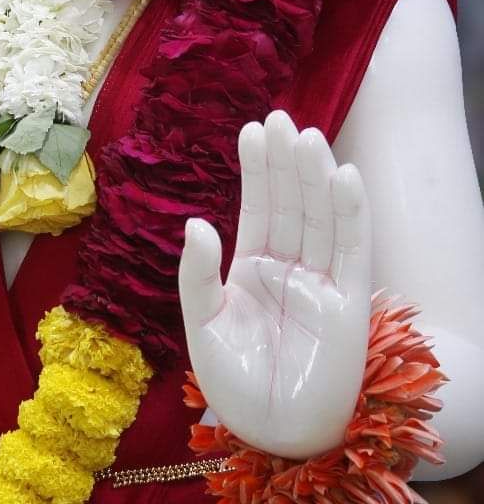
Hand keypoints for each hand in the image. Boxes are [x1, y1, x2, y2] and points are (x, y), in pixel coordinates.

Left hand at [179, 110, 370, 458]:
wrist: (271, 432)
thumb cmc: (234, 382)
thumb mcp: (202, 323)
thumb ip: (197, 273)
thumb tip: (196, 221)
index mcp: (253, 266)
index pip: (259, 207)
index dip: (257, 169)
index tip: (251, 128)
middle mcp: (289, 266)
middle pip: (291, 203)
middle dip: (285, 161)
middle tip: (279, 117)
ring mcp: (320, 281)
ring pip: (320, 217)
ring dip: (314, 176)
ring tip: (305, 135)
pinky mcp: (348, 301)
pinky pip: (352, 248)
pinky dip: (350, 211)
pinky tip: (343, 175)